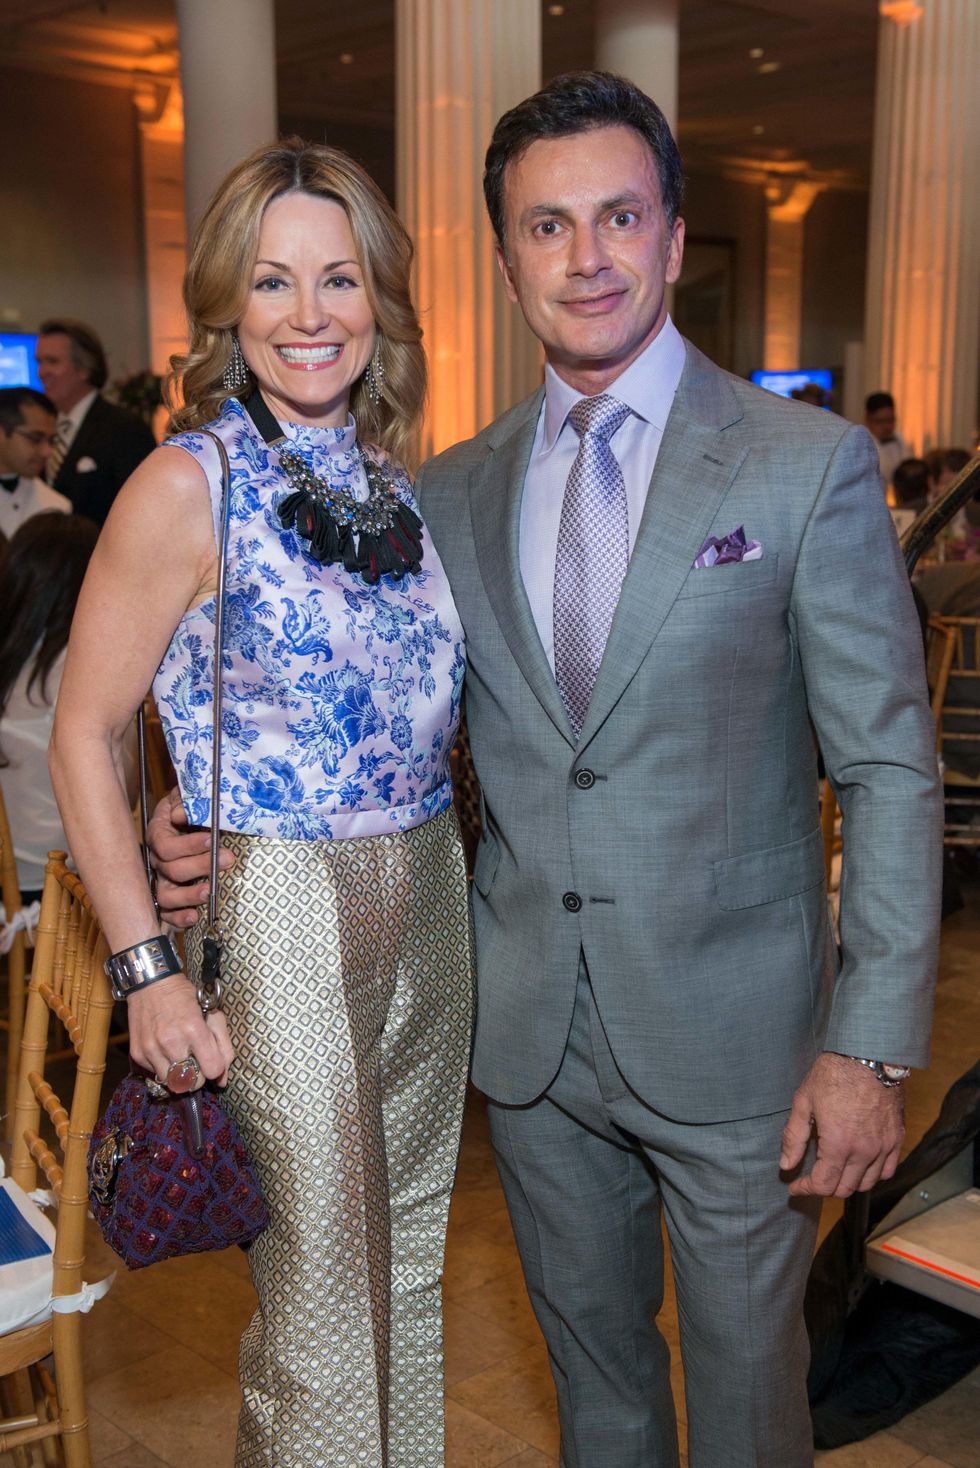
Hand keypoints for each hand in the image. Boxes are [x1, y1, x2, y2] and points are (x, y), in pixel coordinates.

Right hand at [126, 973, 233, 1087]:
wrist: (151, 984)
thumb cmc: (185, 998)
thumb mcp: (213, 1013)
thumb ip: (224, 1046)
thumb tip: (223, 1080)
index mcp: (194, 1030)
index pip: (212, 1070)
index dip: (214, 1068)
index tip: (211, 1059)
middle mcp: (171, 1042)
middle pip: (192, 1083)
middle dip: (198, 1075)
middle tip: (195, 1060)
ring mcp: (152, 1049)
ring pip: (172, 1083)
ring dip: (179, 1075)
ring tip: (180, 1057)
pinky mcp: (138, 1054)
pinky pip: (155, 1074)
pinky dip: (163, 1067)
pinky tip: (165, 1051)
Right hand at [147, 786, 234, 927]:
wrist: (188, 816)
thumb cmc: (190, 807)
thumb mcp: (187, 795)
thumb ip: (185, 801)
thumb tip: (180, 815)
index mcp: (158, 834)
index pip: (165, 845)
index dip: (187, 845)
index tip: (211, 840)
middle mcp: (156, 859)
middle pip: (170, 870)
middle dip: (200, 866)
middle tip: (227, 859)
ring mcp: (162, 879)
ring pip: (166, 895)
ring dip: (187, 896)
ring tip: (208, 892)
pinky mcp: (170, 895)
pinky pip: (168, 912)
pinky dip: (179, 918)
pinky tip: (194, 917)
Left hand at [780, 1052, 903, 1197]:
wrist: (869, 1054)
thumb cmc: (833, 1074)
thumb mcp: (804, 1101)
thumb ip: (794, 1137)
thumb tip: (786, 1165)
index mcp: (838, 1143)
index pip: (824, 1184)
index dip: (806, 1189)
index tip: (796, 1186)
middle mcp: (864, 1151)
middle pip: (845, 1188)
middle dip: (825, 1188)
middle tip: (812, 1179)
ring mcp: (883, 1146)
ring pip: (867, 1183)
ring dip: (848, 1183)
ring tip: (834, 1172)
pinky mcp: (896, 1138)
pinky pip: (888, 1170)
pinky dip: (873, 1175)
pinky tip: (861, 1166)